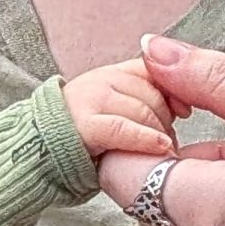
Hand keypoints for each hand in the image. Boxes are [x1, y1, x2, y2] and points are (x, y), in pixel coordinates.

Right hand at [61, 57, 176, 165]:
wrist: (39, 155)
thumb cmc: (86, 142)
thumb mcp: (118, 112)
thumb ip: (145, 100)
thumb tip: (184, 105)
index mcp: (110, 74)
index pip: (152, 70)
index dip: (173, 89)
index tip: (184, 110)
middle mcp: (98, 80)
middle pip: (151, 91)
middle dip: (166, 117)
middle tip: (167, 139)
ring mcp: (87, 99)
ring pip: (141, 109)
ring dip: (159, 132)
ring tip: (161, 152)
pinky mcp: (81, 125)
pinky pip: (122, 128)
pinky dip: (144, 138)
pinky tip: (160, 148)